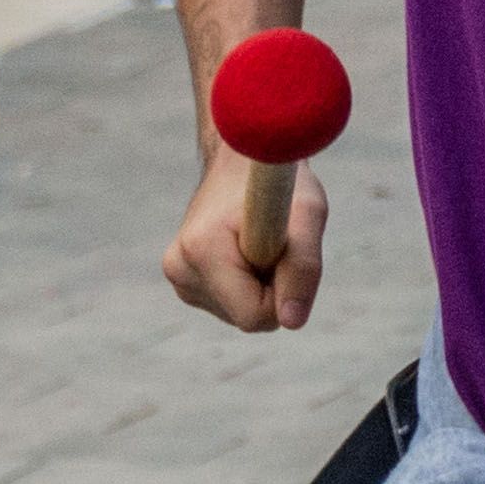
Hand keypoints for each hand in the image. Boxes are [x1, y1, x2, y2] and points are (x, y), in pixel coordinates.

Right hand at [164, 154, 323, 330]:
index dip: (284, 294)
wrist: (243, 160)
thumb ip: (303, 268)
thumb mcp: (306, 215)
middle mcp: (179, 269)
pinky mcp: (184, 281)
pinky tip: (245, 250)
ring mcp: (178, 277)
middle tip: (275, 242)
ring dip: (262, 285)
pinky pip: (232, 305)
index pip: (253, 315)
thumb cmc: (277, 182)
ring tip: (259, 240)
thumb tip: (292, 323)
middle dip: (273, 288)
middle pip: (247, 318)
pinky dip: (250, 284)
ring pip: (241, 314)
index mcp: (200, 251)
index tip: (288, 254)